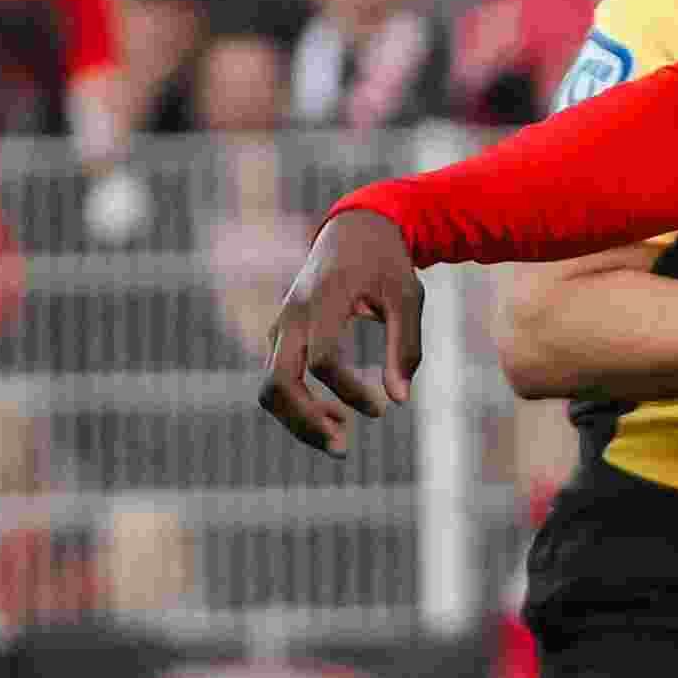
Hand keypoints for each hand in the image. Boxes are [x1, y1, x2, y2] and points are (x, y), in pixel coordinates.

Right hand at [258, 206, 426, 452]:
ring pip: (270, 388)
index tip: (381, 409)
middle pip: (277, 382)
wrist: (353, 229)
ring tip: (341, 439)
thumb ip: (405, 347)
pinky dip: (298, 406)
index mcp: (323, 300)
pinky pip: (277, 379)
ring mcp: (281, 326)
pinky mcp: (280, 336)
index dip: (349, 391)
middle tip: (343, 449)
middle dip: (305, 422)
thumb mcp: (407, 297)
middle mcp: (292, 315)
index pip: (322, 360)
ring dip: (299, 421)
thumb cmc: (386, 263)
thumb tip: (400, 400)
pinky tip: (335, 415)